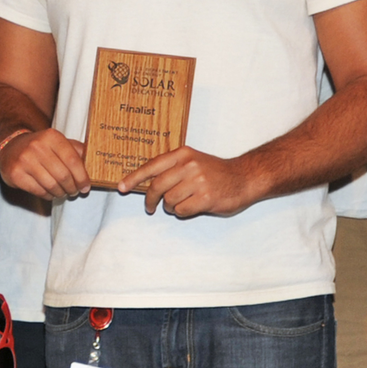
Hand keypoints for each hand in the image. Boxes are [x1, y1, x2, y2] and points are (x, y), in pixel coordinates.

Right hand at [0, 129, 91, 200]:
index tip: (85, 187)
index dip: (82, 177)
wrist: (10, 147)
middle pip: (63, 176)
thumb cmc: (40, 147)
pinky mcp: (15, 174)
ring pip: (51, 185)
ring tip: (63, 192)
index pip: (73, 161)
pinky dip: (48, 195)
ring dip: (61, 193)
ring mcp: (24, 160)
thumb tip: (95, 164)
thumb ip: (77, 150)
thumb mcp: (58, 142)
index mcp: (51, 136)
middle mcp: (37, 146)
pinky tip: (50, 192)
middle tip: (74, 191)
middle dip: (72, 188)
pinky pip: (39, 191)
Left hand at [119, 146, 261, 216]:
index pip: (151, 166)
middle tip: (151, 207)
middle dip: (150, 200)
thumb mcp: (193, 161)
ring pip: (169, 200)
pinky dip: (182, 212)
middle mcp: (189, 166)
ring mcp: (198, 181)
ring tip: (182, 203)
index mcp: (182, 154)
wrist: (244, 178)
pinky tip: (192, 207)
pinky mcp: (206, 197)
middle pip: (157, 186)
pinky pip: (181, 210)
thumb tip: (146, 183)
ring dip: (170, 207)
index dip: (134, 178)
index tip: (121, 187)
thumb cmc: (215, 172)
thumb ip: (172, 168)